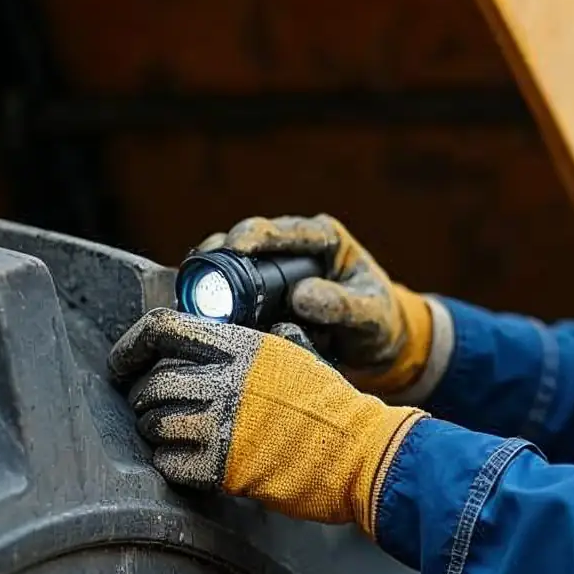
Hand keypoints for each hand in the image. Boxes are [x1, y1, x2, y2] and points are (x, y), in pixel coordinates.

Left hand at [108, 307, 423, 534]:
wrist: (359, 452)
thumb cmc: (332, 407)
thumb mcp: (298, 355)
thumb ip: (263, 342)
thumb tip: (249, 329)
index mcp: (241, 345)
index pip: (162, 328)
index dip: (130, 346)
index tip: (120, 365)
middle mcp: (227, 378)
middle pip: (151, 381)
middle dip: (141, 398)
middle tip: (149, 410)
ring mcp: (223, 422)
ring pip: (153, 422)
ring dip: (152, 431)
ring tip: (169, 436)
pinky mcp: (222, 466)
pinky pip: (167, 462)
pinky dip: (166, 463)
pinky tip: (182, 462)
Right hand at [193, 215, 443, 395]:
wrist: (376, 343)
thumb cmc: (379, 322)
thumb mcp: (371, 316)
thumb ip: (342, 305)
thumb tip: (301, 296)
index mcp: (324, 239)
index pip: (282, 230)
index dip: (253, 235)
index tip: (233, 247)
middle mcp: (295, 248)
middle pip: (246, 242)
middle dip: (220, 256)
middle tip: (199, 276)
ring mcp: (276, 270)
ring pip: (233, 265)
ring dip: (214, 280)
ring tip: (194, 299)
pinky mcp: (264, 293)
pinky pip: (236, 292)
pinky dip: (221, 302)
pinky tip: (206, 318)